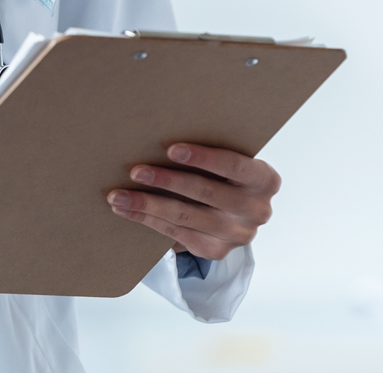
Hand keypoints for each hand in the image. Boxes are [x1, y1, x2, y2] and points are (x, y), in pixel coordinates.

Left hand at [105, 143, 278, 260]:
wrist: (235, 212)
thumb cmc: (224, 174)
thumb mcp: (229, 161)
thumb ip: (211, 150)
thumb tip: (160, 131)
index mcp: (264, 180)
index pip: (234, 166)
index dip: (203, 158)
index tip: (170, 149)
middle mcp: (257, 210)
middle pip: (205, 193)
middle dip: (166, 181)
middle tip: (134, 171)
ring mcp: (238, 235)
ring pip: (186, 217)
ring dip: (148, 205)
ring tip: (118, 196)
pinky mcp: (217, 251)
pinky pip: (177, 234)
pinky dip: (148, 220)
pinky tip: (127, 210)